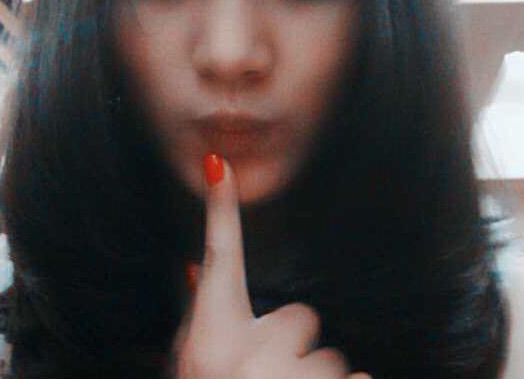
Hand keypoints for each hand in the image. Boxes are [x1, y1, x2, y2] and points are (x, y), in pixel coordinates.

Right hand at [170, 155, 370, 378]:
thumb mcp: (195, 361)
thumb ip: (201, 315)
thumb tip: (194, 265)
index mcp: (213, 341)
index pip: (219, 257)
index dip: (219, 208)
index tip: (219, 165)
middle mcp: (250, 358)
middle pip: (301, 316)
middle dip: (292, 344)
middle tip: (270, 373)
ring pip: (330, 356)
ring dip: (313, 376)